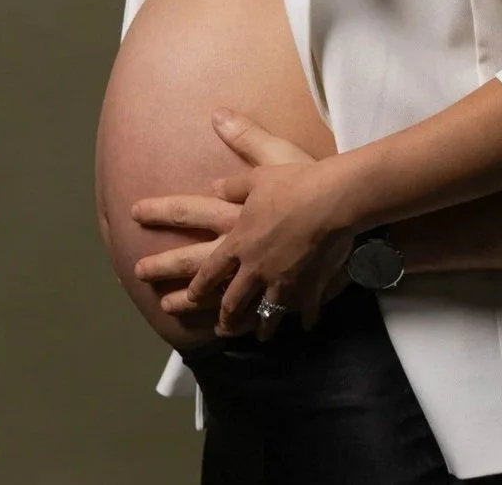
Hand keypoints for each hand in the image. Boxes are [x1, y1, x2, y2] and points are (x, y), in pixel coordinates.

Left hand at [132, 109, 350, 338]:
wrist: (335, 201)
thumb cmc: (298, 180)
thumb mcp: (264, 166)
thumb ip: (236, 173)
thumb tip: (212, 173)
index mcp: (237, 237)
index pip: (205, 262)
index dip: (183, 273)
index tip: (165, 282)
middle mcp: (252, 265)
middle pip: (221, 292)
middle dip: (193, 303)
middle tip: (172, 310)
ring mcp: (279, 281)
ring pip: (255, 311)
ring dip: (242, 324)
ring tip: (232, 335)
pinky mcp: (306, 288)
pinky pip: (300, 310)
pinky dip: (299, 319)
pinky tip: (302, 326)